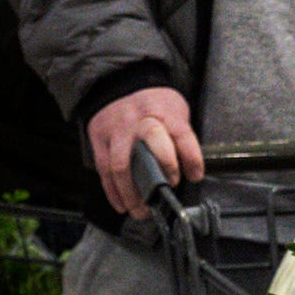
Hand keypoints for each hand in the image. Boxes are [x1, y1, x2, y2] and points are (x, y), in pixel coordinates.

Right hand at [87, 85, 201, 217]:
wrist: (119, 83)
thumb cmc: (153, 103)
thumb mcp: (176, 110)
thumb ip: (182, 138)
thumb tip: (192, 172)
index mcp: (164, 111)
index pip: (181, 133)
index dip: (190, 157)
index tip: (195, 175)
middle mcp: (139, 120)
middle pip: (150, 143)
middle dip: (159, 171)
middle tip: (164, 193)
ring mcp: (116, 130)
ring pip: (121, 165)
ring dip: (131, 193)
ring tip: (140, 211)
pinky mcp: (99, 139)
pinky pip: (104, 170)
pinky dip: (113, 192)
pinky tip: (122, 205)